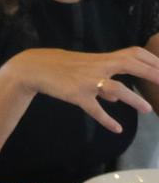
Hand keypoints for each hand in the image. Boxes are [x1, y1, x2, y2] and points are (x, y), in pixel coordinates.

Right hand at [5, 46, 158, 132]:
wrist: (36, 68)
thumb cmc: (61, 66)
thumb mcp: (85, 70)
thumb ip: (104, 82)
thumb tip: (118, 98)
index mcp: (103, 58)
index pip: (133, 53)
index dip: (152, 60)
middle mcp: (98, 67)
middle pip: (131, 64)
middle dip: (152, 72)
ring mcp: (88, 81)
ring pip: (116, 88)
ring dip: (134, 99)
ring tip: (148, 110)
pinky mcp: (77, 95)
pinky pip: (94, 109)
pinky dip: (107, 120)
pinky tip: (117, 128)